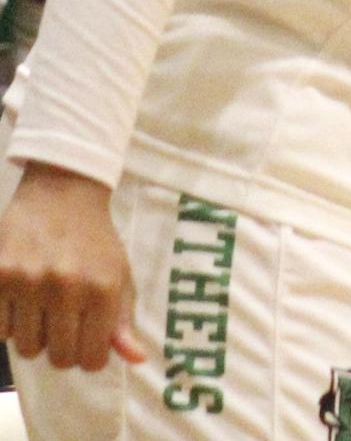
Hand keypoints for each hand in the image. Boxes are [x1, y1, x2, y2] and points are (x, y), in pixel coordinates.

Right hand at [0, 162, 144, 370]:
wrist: (62, 194)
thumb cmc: (95, 241)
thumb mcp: (120, 276)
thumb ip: (123, 322)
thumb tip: (135, 359)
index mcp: (103, 288)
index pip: (91, 358)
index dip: (89, 357)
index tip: (86, 342)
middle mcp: (65, 286)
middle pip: (57, 357)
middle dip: (62, 347)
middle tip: (64, 323)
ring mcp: (28, 281)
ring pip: (26, 347)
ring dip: (35, 334)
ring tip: (44, 306)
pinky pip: (0, 330)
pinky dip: (10, 321)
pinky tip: (22, 297)